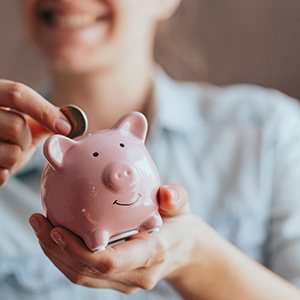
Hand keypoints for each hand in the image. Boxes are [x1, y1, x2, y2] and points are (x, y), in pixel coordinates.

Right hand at [0, 80, 70, 185]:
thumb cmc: (1, 133)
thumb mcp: (18, 118)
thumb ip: (40, 116)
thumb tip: (68, 120)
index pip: (18, 94)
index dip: (46, 112)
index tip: (66, 127)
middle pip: (16, 125)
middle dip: (27, 139)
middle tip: (19, 142)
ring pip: (12, 152)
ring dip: (17, 157)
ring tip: (4, 152)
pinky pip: (2, 174)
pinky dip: (5, 173)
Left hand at [29, 184, 196, 294]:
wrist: (183, 251)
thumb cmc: (179, 225)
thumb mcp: (182, 206)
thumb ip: (176, 198)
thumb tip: (165, 193)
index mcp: (151, 255)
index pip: (111, 262)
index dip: (80, 251)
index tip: (57, 230)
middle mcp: (135, 274)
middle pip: (87, 272)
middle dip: (56, 250)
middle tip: (38, 221)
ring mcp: (125, 282)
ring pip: (81, 276)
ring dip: (56, 254)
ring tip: (40, 226)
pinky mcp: (117, 280)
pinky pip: (85, 273)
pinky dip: (66, 255)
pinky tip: (56, 234)